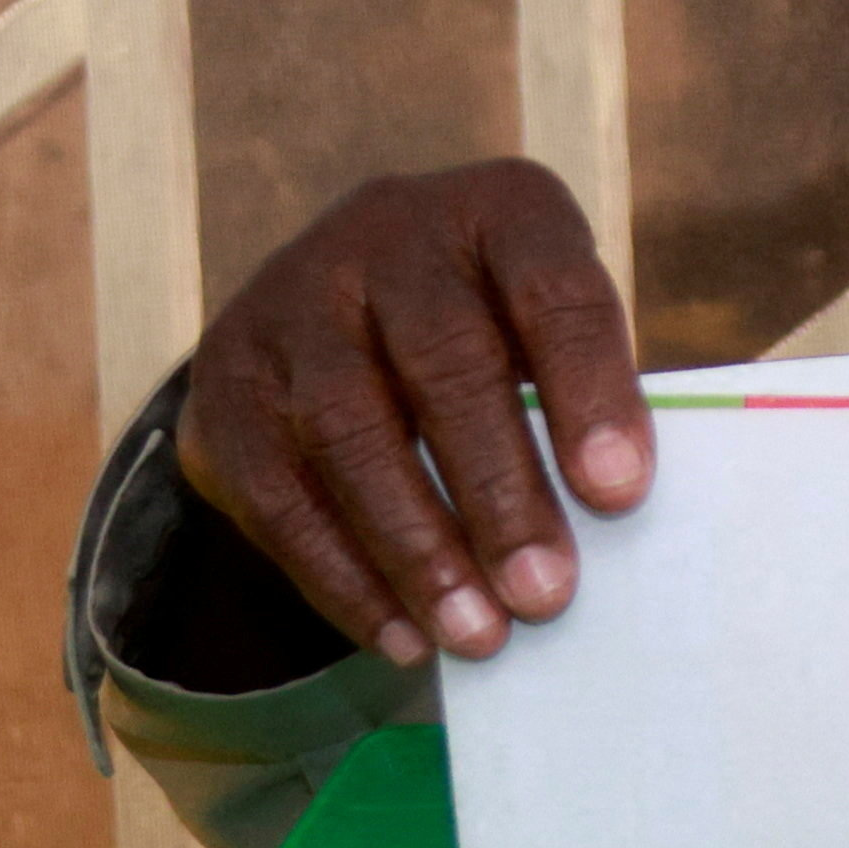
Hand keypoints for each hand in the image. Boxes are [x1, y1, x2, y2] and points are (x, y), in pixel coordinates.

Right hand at [170, 157, 652, 664]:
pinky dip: (343, 575)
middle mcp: (388, 231)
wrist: (339, 317)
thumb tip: (611, 532)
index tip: (621, 494)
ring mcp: (293, 298)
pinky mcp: (227, 378)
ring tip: (477, 635)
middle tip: (545, 597)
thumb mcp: (548, 340)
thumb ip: (578, 411)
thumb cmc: (495, 344)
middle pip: (442, 361)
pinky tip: (402, 637)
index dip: (590, 389)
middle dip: (499, 491)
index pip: (551, 286)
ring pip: (348, 428)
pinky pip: (278, 490)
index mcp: (499, 210)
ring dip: (417, 547)